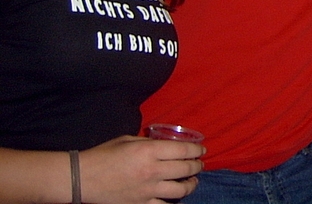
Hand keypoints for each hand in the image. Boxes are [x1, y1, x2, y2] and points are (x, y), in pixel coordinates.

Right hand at [80, 135, 203, 203]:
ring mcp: (147, 191)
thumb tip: (166, 144)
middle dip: (198, 166)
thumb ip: (149, 143)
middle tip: (200, 164)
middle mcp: (152, 171)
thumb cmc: (104, 154)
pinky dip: (173, 203)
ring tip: (193, 181)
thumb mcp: (129, 140)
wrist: (82, 178)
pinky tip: (176, 198)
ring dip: (191, 184)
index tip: (202, 149)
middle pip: (186, 169)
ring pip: (180, 190)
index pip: (183, 151)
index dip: (197, 150)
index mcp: (149, 151)